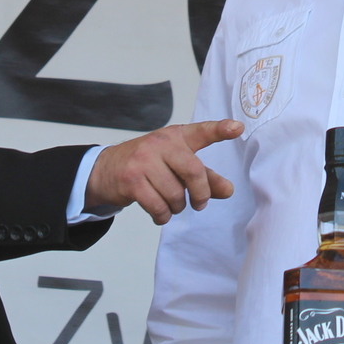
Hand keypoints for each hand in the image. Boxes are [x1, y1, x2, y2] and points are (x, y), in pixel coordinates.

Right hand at [85, 119, 243, 224]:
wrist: (106, 170)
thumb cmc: (148, 165)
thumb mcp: (176, 164)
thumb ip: (204, 176)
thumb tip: (227, 190)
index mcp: (176, 136)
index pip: (201, 131)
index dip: (220, 130)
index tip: (238, 128)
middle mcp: (161, 144)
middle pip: (193, 171)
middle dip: (201, 194)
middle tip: (200, 203)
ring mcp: (144, 160)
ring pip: (175, 194)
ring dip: (177, 207)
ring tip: (171, 205)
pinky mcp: (131, 180)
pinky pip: (158, 206)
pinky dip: (163, 216)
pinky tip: (160, 214)